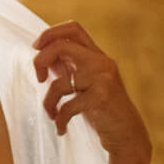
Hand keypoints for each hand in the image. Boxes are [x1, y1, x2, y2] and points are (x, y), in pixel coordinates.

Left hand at [33, 21, 150, 163]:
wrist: (127, 135)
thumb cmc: (101, 109)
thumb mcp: (83, 83)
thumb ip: (66, 66)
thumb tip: (41, 53)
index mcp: (96, 55)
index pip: (73, 28)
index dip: (50, 33)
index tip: (36, 48)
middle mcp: (101, 62)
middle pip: (61, 45)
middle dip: (40, 60)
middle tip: (39, 79)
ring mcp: (103, 79)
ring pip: (60, 83)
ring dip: (48, 102)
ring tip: (52, 114)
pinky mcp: (102, 97)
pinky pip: (67, 105)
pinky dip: (59, 119)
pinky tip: (61, 128)